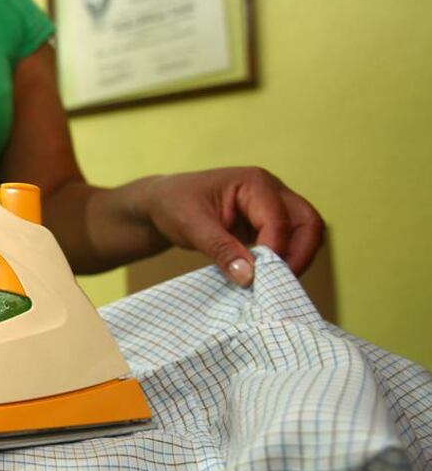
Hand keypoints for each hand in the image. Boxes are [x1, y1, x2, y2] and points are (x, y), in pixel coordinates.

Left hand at [140, 167, 323, 286]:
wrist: (163, 204)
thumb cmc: (174, 205)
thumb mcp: (192, 226)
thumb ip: (221, 249)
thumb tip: (249, 277)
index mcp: (255, 183)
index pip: (280, 220)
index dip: (275, 251)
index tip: (258, 279)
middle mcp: (272, 191)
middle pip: (308, 223)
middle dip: (299, 256)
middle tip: (276, 286)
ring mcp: (273, 207)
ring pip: (306, 234)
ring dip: (295, 260)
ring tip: (270, 286)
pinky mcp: (268, 224)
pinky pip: (290, 243)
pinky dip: (284, 262)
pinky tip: (264, 281)